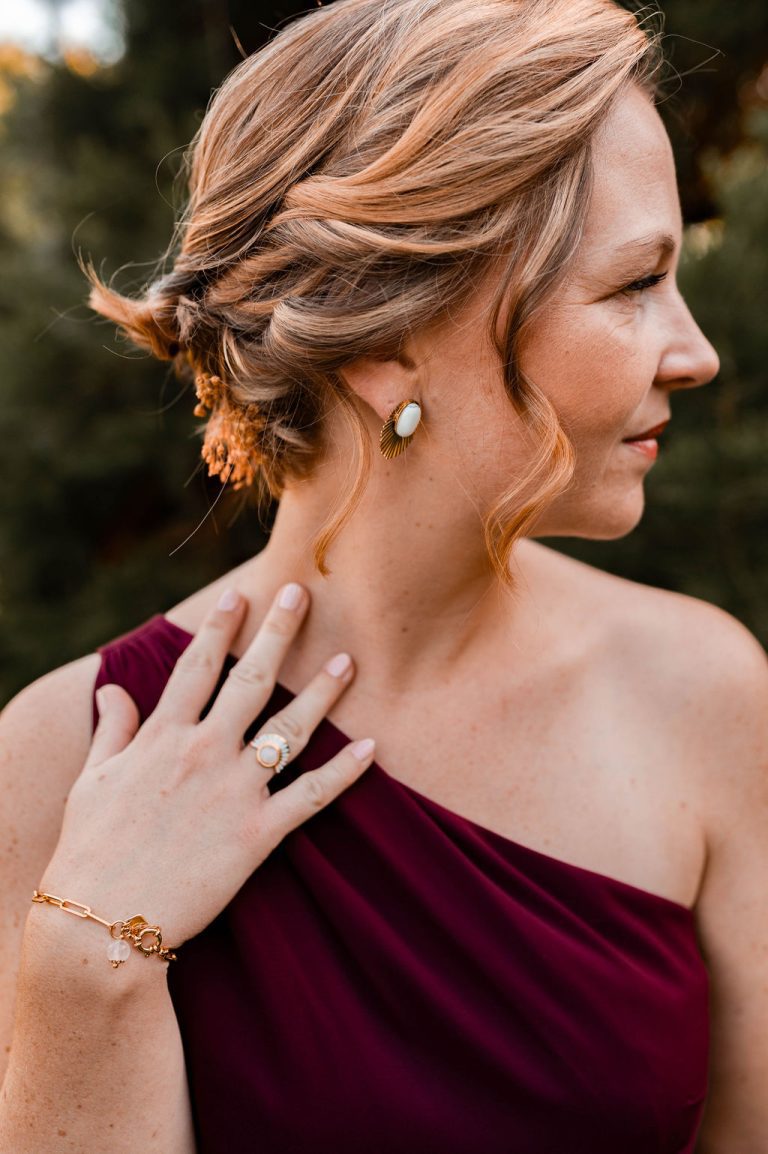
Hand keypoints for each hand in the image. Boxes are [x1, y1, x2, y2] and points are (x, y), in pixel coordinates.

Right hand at [38, 584, 374, 949]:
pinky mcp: (257, 835)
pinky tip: (372, 749)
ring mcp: (234, 792)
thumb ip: (112, 731)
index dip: (220, 626)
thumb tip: (113, 689)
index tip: (239, 594)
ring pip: (289, 729)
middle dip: (277, 633)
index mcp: (162, 737)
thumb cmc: (91, 851)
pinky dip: (345, 773)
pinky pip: (311, 796)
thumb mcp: (92, 782)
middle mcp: (203, 753)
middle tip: (301, 594)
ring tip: (347, 663)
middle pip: (249, 680)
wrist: (103, 922)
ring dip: (322, 693)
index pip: (197, 666)